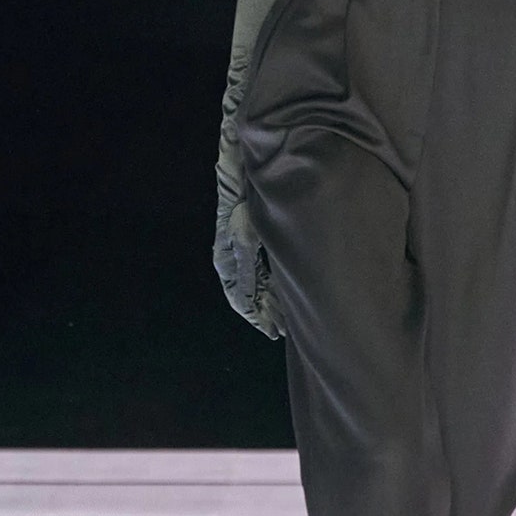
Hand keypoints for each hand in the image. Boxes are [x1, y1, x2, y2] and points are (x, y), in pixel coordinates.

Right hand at [213, 198, 285, 338]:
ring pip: (259, 287)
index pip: (243, 302)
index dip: (259, 319)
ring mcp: (243, 255)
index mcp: (227, 266)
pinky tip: (286, 295)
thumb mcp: (246, 243)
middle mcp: (234, 264)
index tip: (274, 332)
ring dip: (272, 303)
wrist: (241, 183)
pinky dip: (274, 288)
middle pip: (252, 297)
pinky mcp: (252, 246)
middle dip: (269, 315)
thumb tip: (249, 302)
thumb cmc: (241, 210)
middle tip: (286, 331)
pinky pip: (263, 275)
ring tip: (288, 319)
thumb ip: (247, 272)